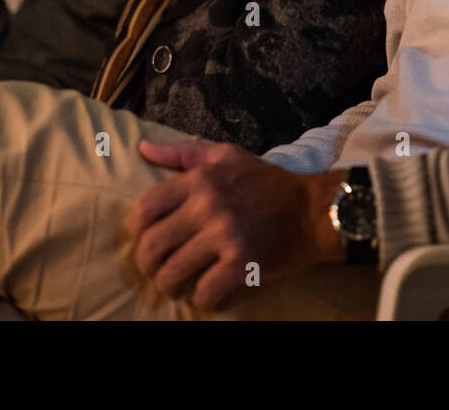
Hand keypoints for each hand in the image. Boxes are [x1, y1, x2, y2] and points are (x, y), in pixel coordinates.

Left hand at [123, 139, 344, 311]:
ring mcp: (224, 236)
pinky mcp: (241, 263)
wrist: (312, 210)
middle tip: (158, 270)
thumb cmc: (266, 182)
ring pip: (172, 273)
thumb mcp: (226, 156)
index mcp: (200, 180)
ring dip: (168, 286)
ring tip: (176, 287)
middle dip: (147, 265)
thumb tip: (143, 149)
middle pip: (152, 245)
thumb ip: (183, 154)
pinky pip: (205, 291)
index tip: (146, 239)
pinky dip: (202, 300)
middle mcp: (207, 206)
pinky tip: (207, 295)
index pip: (144, 208)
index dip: (136, 230)